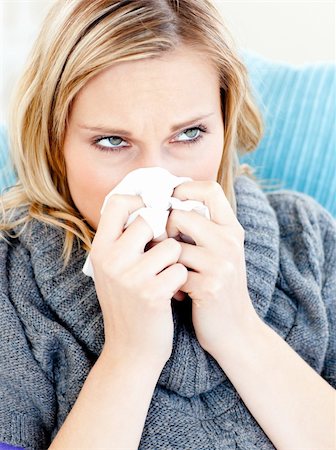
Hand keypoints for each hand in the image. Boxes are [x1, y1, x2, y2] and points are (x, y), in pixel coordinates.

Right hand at [90, 194, 187, 368]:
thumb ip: (123, 241)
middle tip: (164, 253)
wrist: (130, 350)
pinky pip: (180, 269)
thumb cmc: (128, 304)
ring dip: (175, 261)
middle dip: (163, 235)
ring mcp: (130, 277)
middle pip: (149, 220)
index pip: (117, 203)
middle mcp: (111, 259)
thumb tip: (147, 206)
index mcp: (100, 249)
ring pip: (170, 245)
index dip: (138, 199)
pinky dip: (181, 281)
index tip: (153, 208)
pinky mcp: (152, 293)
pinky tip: (171, 294)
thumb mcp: (113, 270)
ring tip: (165, 278)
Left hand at [166, 181, 257, 359]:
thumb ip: (203, 229)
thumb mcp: (221, 253)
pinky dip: (168, 281)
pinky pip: (173, 271)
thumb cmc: (219, 288)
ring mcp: (221, 264)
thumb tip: (168, 204)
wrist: (236, 332)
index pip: (211, 189)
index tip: (168, 202)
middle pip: (181, 214)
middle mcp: (230, 241)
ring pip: (173, 244)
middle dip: (163, 229)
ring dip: (163, 258)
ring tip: (168, 271)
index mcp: (232, 229)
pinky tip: (177, 292)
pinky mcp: (210, 286)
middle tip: (162, 247)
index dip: (185, 188)